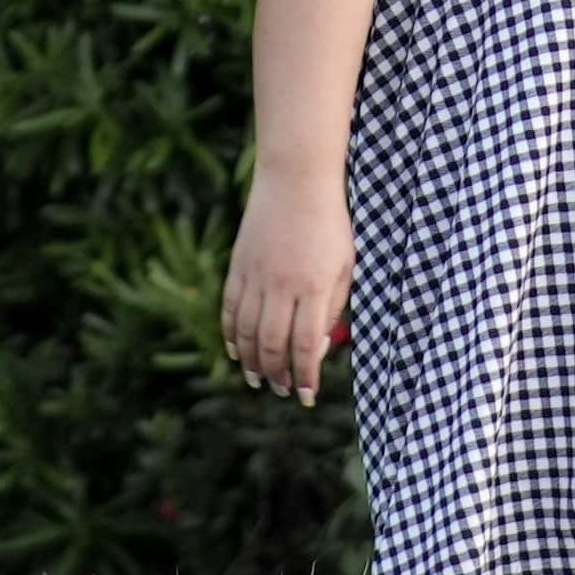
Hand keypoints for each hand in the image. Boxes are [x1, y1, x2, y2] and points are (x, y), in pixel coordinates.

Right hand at [223, 169, 352, 401]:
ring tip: (257, 379)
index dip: (305, 375)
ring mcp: (256, 275)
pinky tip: (236, 351)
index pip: (305, 345)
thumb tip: (315, 345)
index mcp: (314, 286)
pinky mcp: (238, 265)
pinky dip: (231, 334)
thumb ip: (332, 306)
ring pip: (247, 332)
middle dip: (276, 375)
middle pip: (273, 344)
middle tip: (281, 391)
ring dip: (251, 362)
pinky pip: (231, 309)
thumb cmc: (330, 224)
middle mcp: (282, 285)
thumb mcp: (344, 265)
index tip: (307, 395)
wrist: (296, 179)